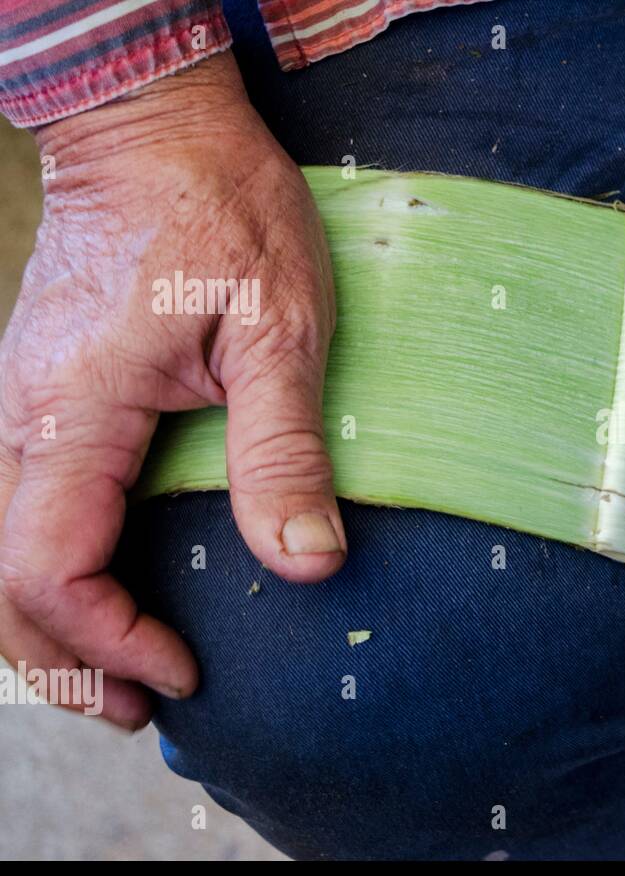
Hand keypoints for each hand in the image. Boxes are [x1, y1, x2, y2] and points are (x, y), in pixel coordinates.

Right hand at [0, 52, 344, 728]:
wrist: (156, 130)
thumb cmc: (222, 214)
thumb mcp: (280, 330)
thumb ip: (284, 449)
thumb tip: (305, 564)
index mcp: (72, 414)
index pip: (53, 569)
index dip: (112, 639)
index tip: (185, 672)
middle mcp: (23, 418)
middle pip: (5, 579)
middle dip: (65, 659)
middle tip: (141, 707)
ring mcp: (22, 403)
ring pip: (7, 545)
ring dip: (54, 620)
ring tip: (122, 669)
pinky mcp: (44, 391)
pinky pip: (29, 503)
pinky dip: (57, 566)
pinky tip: (112, 583)